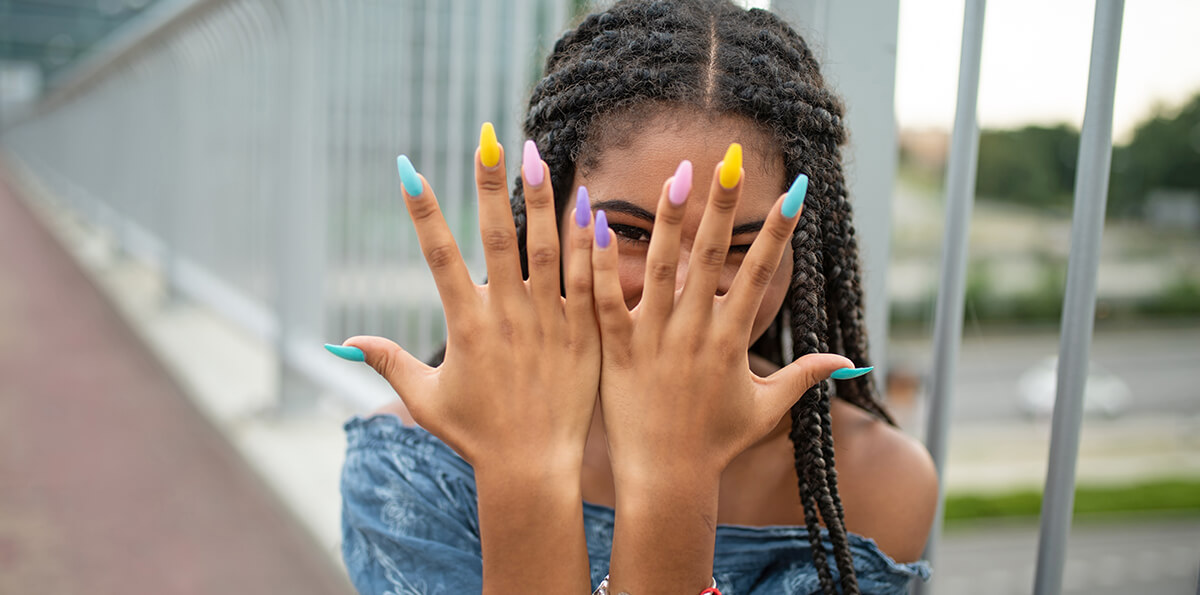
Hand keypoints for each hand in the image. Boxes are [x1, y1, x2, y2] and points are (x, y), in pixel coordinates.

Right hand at [342, 130, 600, 473]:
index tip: (407, 169)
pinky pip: (586, 281)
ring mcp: (548, 322)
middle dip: (489, 187)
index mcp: (466, 326)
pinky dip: (587, 244)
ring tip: (538, 157)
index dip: (422, 212)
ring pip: (546, 249)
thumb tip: (341, 342)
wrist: (533, 469)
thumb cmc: (476, 436)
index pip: (438, 256)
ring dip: (541, 201)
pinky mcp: (582, 334)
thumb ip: (387, 362)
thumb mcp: (425, 399)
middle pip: (496, 238)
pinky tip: (588, 207)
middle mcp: (506, 316)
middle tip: (489, 142)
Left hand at [590, 145, 853, 483]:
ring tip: (675, 175)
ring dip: (669, 220)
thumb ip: (804, 377)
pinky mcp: (618, 350)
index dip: (778, 231)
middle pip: (711, 257)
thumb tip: (849, 363)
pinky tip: (596, 225)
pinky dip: (602, 265)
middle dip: (723, 206)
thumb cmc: (716, 445)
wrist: (667, 480)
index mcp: (732, 340)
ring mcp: (655, 339)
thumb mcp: (766, 409)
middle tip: (730, 160)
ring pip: (662, 269)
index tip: (794, 190)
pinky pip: (608, 301)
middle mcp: (696, 332)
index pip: (760, 274)